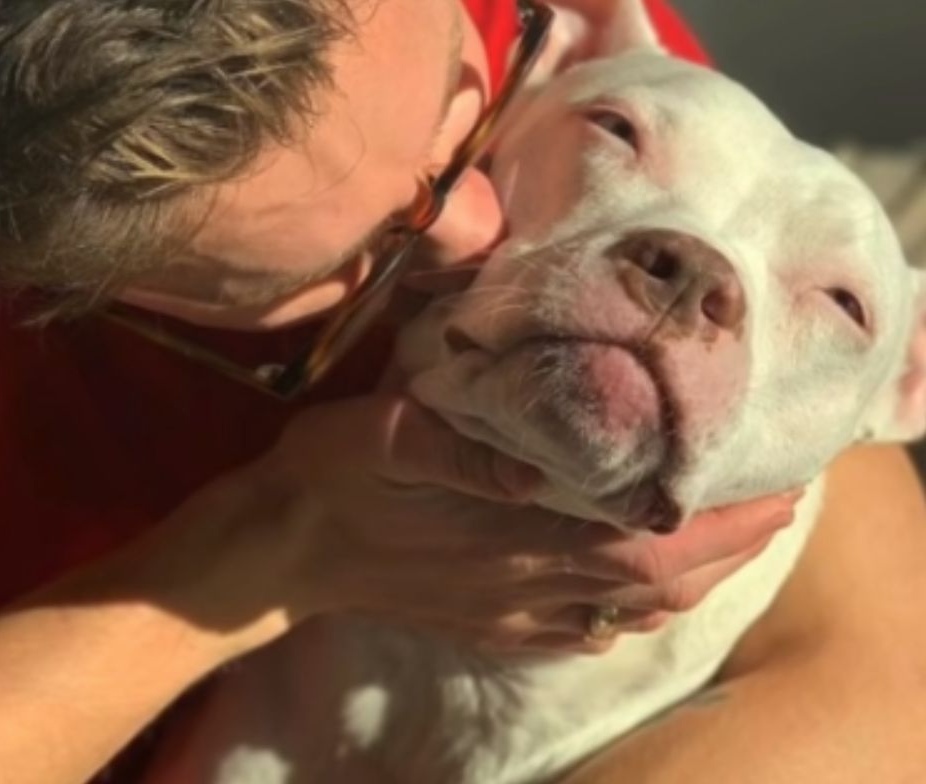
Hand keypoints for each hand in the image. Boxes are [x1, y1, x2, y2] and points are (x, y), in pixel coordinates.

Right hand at [256, 393, 797, 653]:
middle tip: (781, 501)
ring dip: (692, 578)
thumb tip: (532, 459)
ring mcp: (508, 612)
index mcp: (506, 536)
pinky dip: (634, 608)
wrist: (282, 548)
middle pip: (655, 582)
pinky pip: (584, 630)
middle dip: (730, 547)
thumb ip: (458, 448)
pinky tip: (643, 587)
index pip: (643, 542)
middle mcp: (521, 585)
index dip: (718, 523)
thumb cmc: (330, 475)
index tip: (772, 487)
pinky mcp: (489, 622)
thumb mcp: (381, 435)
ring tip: (732, 534)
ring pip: (627, 609)